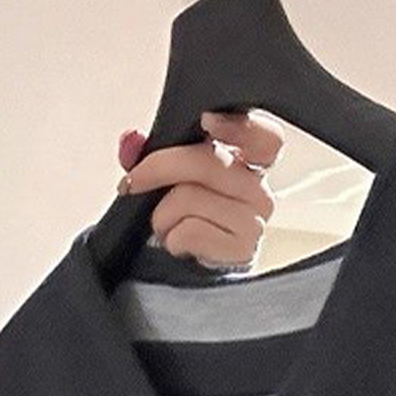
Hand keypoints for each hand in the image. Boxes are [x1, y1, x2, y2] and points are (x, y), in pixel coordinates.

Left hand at [116, 110, 281, 266]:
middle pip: (207, 161)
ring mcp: (255, 220)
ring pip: (189, 197)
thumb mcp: (166, 181)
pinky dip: (172, 238)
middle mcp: (258, 189)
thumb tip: (130, 141)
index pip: (265, 137)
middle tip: (133, 183)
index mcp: (250, 165)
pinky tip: (177, 244)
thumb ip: (148, 155)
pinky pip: (190, 230)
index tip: (206, 121)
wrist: (186, 274)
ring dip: (162, 214)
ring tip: (165, 225)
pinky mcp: (242, 249)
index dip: (240, 126)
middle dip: (158, 168)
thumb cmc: (184, 222)